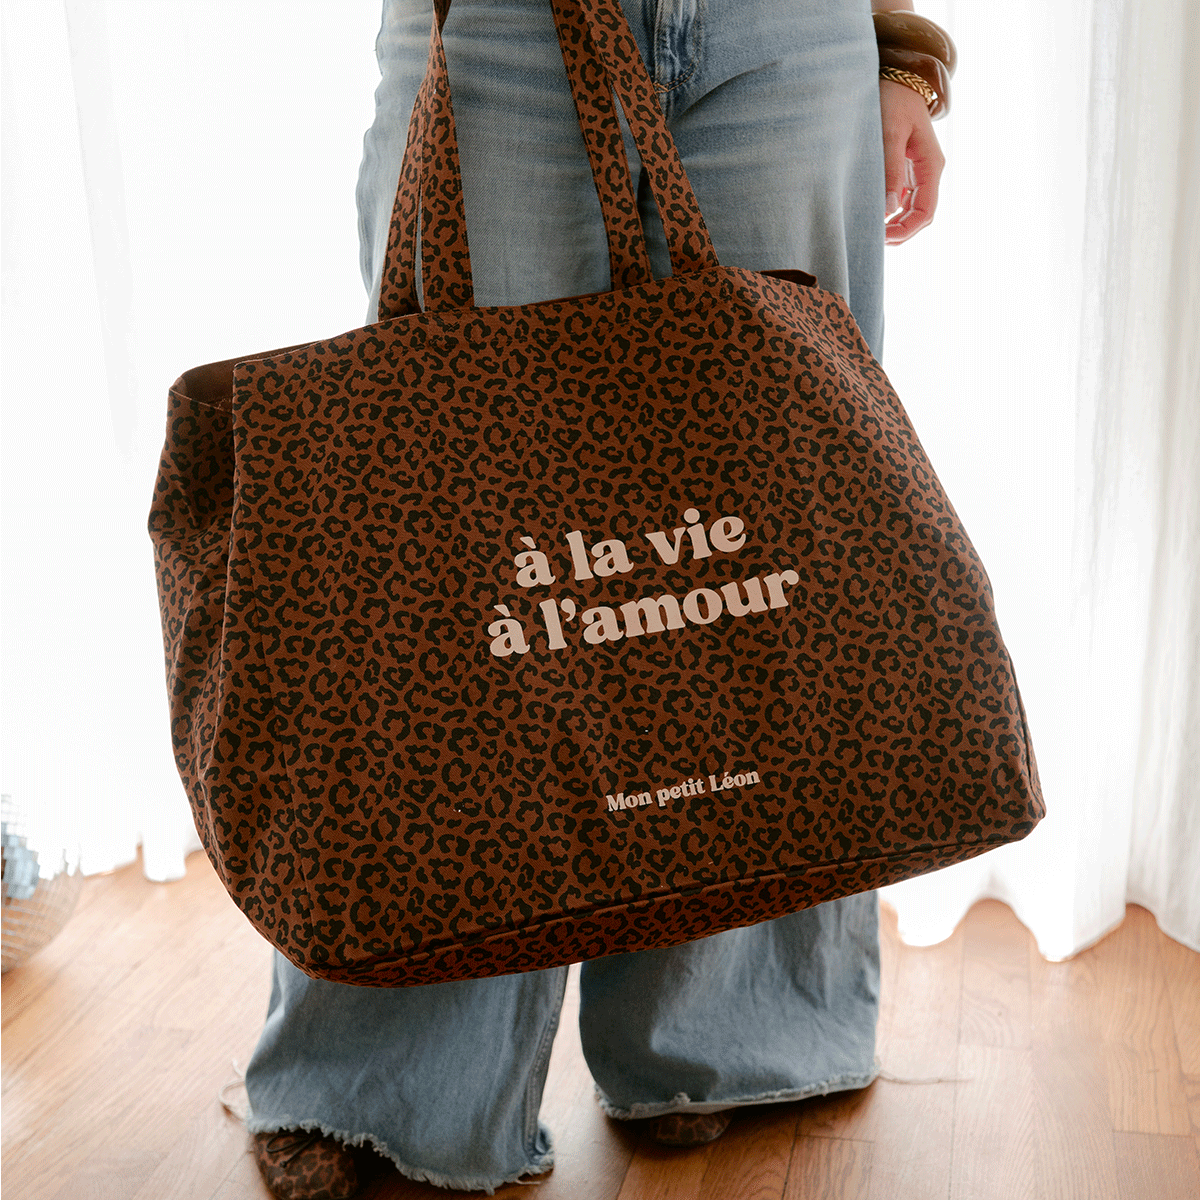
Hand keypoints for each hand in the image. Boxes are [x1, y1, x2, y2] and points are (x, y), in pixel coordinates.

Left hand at [879, 77, 944, 243]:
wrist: (896, 77)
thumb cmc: (893, 99)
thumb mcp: (890, 132)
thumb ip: (890, 169)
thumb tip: (889, 209)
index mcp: (931, 165)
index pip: (925, 212)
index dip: (906, 230)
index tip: (883, 238)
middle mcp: (927, 172)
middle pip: (919, 216)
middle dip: (899, 232)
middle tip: (872, 240)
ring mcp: (916, 172)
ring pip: (909, 210)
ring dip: (893, 224)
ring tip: (869, 230)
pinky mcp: (903, 169)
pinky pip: (900, 198)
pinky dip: (887, 211)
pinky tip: (870, 214)